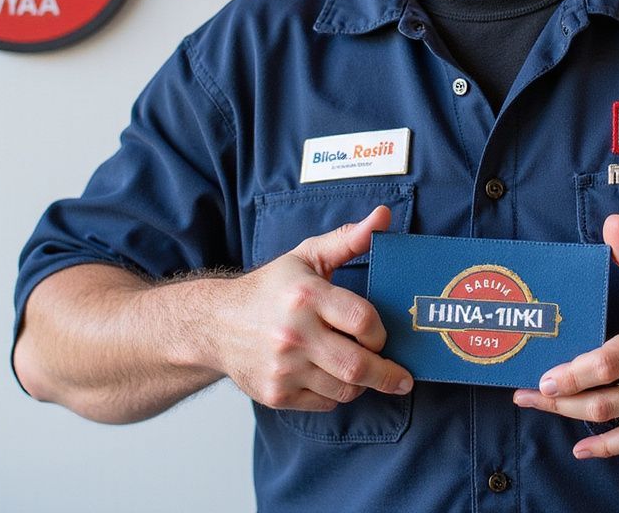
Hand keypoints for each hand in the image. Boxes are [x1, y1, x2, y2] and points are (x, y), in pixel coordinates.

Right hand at [212, 205, 411, 411]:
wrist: (216, 323)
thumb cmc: (271, 288)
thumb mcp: (307, 256)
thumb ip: (349, 238)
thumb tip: (384, 215)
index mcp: (306, 296)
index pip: (362, 320)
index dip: (380, 332)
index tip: (383, 335)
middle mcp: (293, 334)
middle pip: (357, 365)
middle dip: (387, 374)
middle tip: (402, 377)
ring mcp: (283, 368)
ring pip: (343, 389)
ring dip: (362, 384)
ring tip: (365, 371)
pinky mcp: (276, 394)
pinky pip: (324, 403)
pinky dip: (337, 394)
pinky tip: (334, 377)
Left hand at [512, 214, 618, 457]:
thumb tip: (612, 224)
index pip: (613, 360)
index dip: (577, 371)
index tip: (548, 373)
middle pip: (604, 396)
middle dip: (563, 398)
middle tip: (532, 391)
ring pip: (610, 418)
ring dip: (569, 415)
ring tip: (538, 403)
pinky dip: (603, 448)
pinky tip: (579, 447)